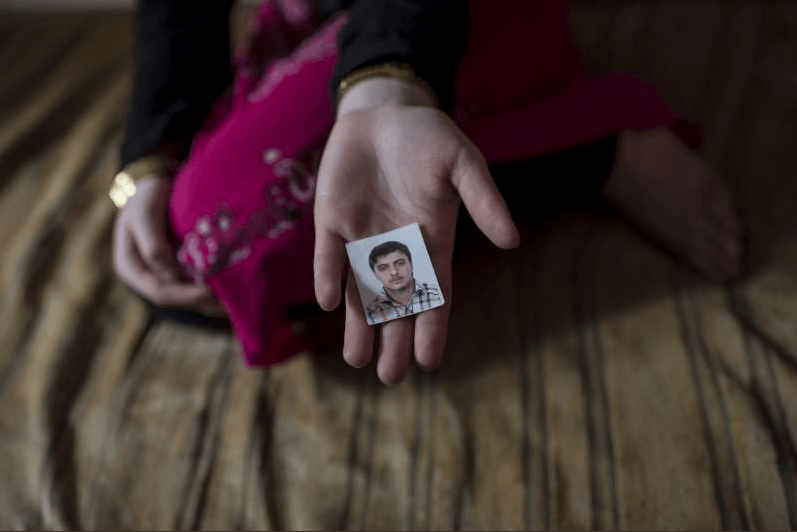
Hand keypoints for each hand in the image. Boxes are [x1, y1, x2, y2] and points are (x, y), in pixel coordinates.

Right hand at [112, 174, 223, 315]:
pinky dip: (212, 287)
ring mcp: (163, 272)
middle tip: (229, 303)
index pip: (159, 291)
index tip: (209, 291)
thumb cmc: (146, 197)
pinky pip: (195, 283)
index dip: (184, 295)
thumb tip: (171, 275)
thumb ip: (153, 244)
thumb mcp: (143, 213)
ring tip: (234, 301)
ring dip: (211, 300)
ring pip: (187, 293)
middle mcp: (146, 275)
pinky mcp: (180, 267)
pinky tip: (231, 289)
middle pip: (177, 298)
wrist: (154, 188)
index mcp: (130, 267)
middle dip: (202, 302)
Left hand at [314, 80, 519, 383]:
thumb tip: (512, 241)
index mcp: (431, 243)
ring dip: (359, 325)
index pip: (434, 295)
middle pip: (396, 306)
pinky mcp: (332, 224)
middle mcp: (396, 250)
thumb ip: (483, 200)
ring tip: (357, 360)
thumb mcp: (462, 163)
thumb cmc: (429, 138)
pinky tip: (332, 303)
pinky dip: (329, 278)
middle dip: (394, 340)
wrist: (384, 113)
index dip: (432, 328)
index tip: (429, 362)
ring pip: (361, 293)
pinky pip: (329, 258)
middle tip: (390, 377)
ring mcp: (362, 239)